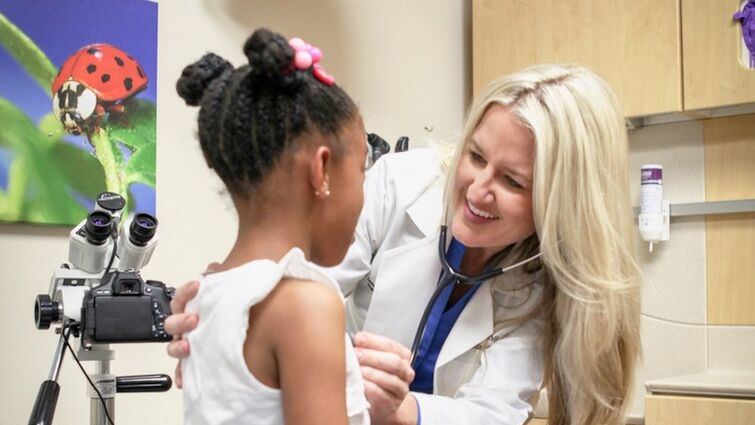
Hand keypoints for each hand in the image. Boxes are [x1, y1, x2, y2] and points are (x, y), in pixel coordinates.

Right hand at [164, 262, 218, 387]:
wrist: (240, 331)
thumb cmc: (223, 310)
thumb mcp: (221, 292)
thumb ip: (216, 279)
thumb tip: (214, 268)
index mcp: (190, 308)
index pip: (180, 298)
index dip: (186, 292)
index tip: (197, 286)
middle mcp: (184, 326)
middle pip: (172, 323)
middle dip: (181, 321)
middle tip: (194, 320)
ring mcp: (186, 343)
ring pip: (174, 346)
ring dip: (178, 348)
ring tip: (187, 348)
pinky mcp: (192, 361)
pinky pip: (183, 369)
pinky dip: (182, 374)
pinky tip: (184, 379)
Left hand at [353, 332, 416, 424]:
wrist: (383, 405)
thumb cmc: (377, 379)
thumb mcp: (374, 362)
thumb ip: (367, 350)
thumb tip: (353, 341)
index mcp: (402, 356)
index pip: (390, 345)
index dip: (374, 341)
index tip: (358, 339)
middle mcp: (405, 372)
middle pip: (393, 361)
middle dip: (372, 356)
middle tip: (355, 354)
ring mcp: (401, 389)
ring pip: (390, 379)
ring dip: (371, 373)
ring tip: (357, 369)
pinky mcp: (393, 404)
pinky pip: (383, 395)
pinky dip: (371, 389)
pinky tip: (361, 384)